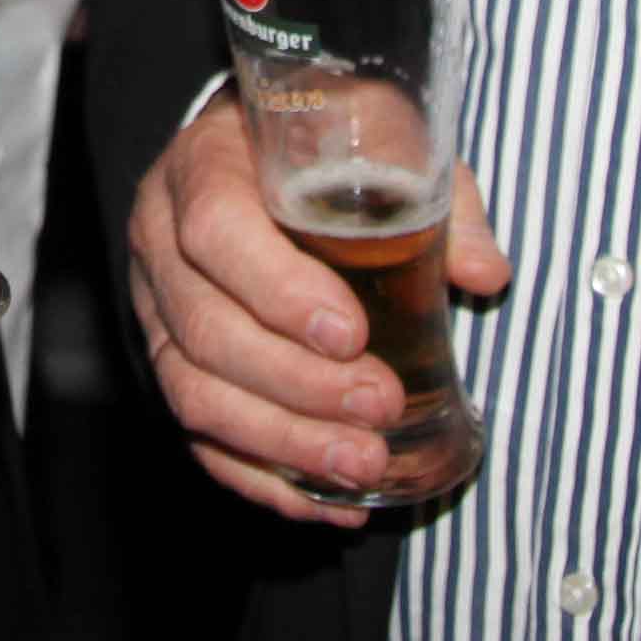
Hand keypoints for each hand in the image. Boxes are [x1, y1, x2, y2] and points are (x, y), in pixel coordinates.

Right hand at [121, 97, 509, 525]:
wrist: (264, 148)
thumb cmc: (327, 139)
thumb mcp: (385, 137)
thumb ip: (438, 200)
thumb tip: (483, 273)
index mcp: (201, 167)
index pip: (216, 231)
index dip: (279, 291)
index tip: (354, 335)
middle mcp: (160, 242)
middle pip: (207, 330)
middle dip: (298, 386)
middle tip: (380, 409)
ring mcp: (157, 311)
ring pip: (196, 395)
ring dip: (283, 443)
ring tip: (364, 466)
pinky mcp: (171, 364)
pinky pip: (200, 438)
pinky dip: (264, 480)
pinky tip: (329, 503)